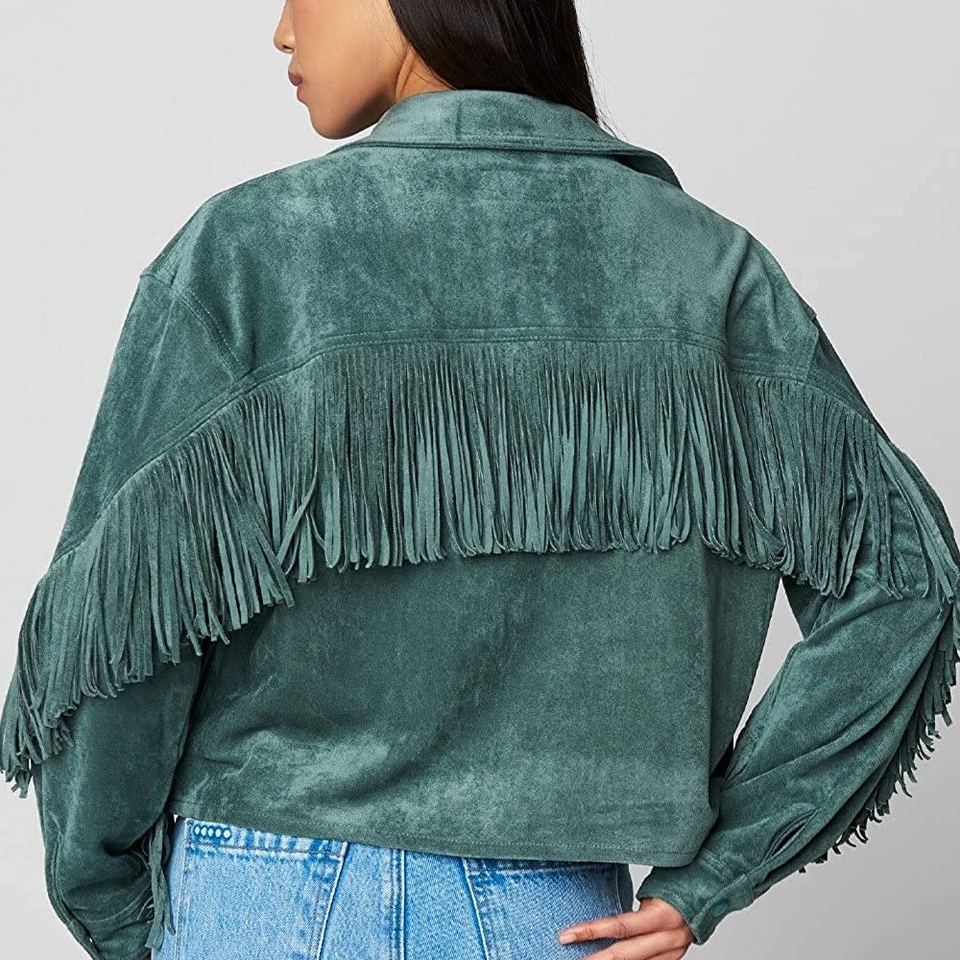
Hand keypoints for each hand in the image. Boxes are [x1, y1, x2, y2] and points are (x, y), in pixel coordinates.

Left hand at [556, 895, 693, 958]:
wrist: (705, 900)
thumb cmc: (673, 889)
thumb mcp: (652, 893)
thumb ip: (631, 909)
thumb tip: (599, 911)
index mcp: (660, 916)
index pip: (620, 926)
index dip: (591, 931)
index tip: (567, 935)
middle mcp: (666, 939)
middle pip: (623, 954)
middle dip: (594, 958)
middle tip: (569, 957)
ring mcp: (670, 954)